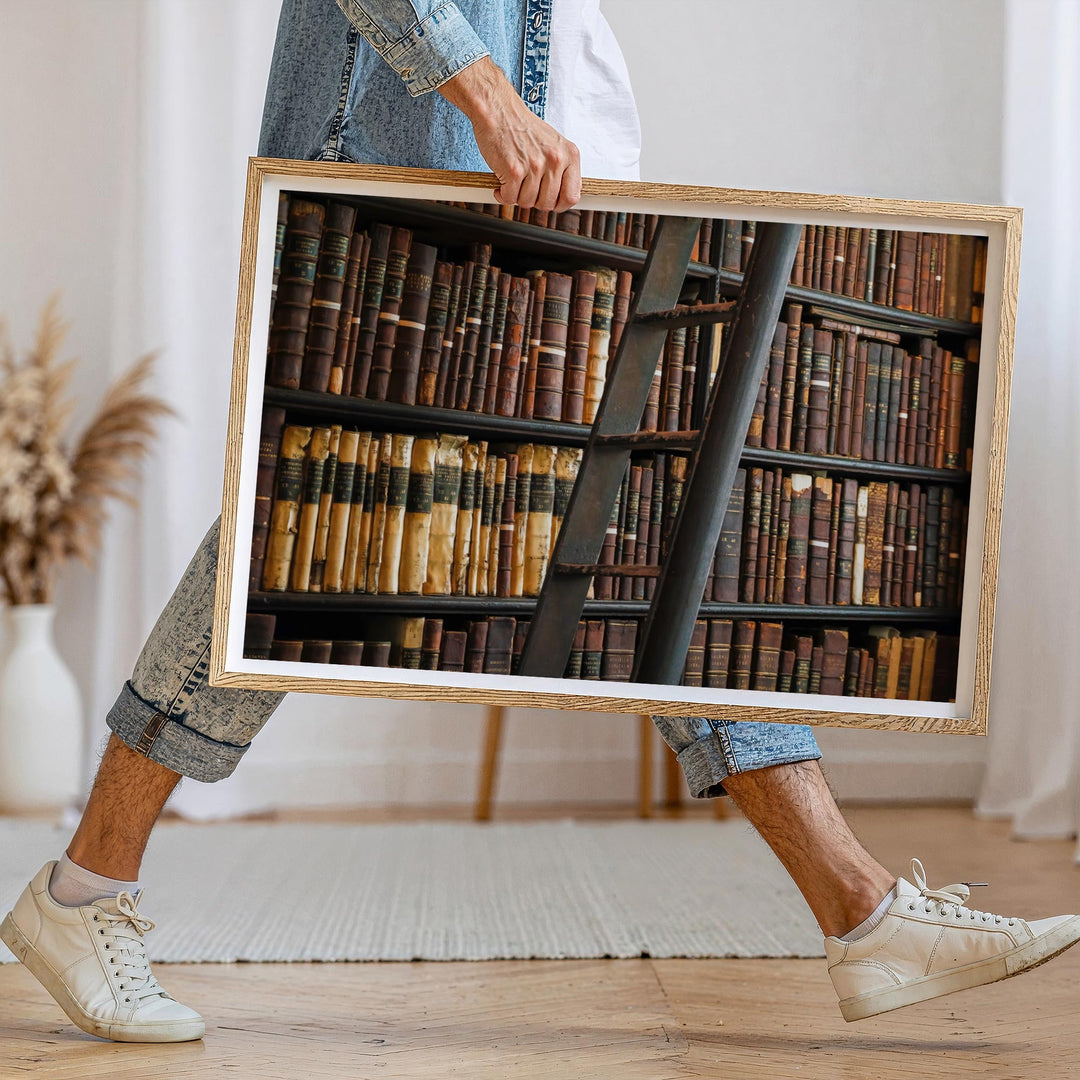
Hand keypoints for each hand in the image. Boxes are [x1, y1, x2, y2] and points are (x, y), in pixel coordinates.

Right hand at [439, 56, 580, 211]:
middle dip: (534, 200)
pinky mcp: (514, 170)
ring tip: (513, 180)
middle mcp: (555, 160)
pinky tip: (502, 182)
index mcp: (569, 154)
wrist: (499, 111)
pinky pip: (510, 198)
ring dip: (516, 196)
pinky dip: (502, 194)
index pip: (572, 196)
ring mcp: (535, 165)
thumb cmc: (523, 129)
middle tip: (525, 187)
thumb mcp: (553, 145)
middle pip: (547, 204)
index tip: (549, 201)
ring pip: (527, 203)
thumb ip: (561, 170)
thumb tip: (563, 197)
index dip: (558, 204)